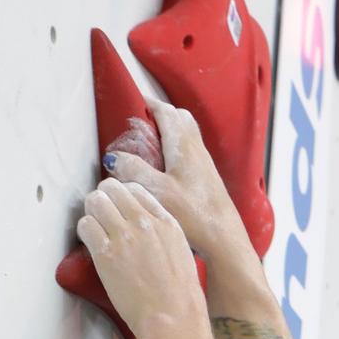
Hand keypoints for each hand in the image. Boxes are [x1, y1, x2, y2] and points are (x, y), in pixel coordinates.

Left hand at [77, 179, 209, 338]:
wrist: (173, 318)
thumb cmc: (179, 295)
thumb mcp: (181, 253)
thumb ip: (163, 234)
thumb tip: (146, 229)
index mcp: (166, 222)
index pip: (135, 189)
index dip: (121, 196)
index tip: (117, 208)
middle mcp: (145, 223)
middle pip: (112, 189)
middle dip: (103, 199)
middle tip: (101, 215)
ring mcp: (125, 236)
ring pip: (95, 201)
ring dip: (91, 212)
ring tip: (95, 228)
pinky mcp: (107, 253)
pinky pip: (85, 225)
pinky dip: (84, 230)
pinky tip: (91, 242)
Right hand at [103, 97, 256, 272]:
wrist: (224, 238)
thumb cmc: (195, 214)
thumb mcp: (157, 191)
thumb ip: (134, 170)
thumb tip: (114, 158)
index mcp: (184, 146)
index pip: (167, 112)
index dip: (150, 104)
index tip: (134, 100)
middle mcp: (197, 150)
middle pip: (180, 119)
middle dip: (161, 114)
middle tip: (141, 119)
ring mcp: (204, 164)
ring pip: (186, 135)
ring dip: (169, 131)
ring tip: (148, 143)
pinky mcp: (206, 179)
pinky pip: (190, 153)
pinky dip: (175, 149)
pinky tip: (164, 168)